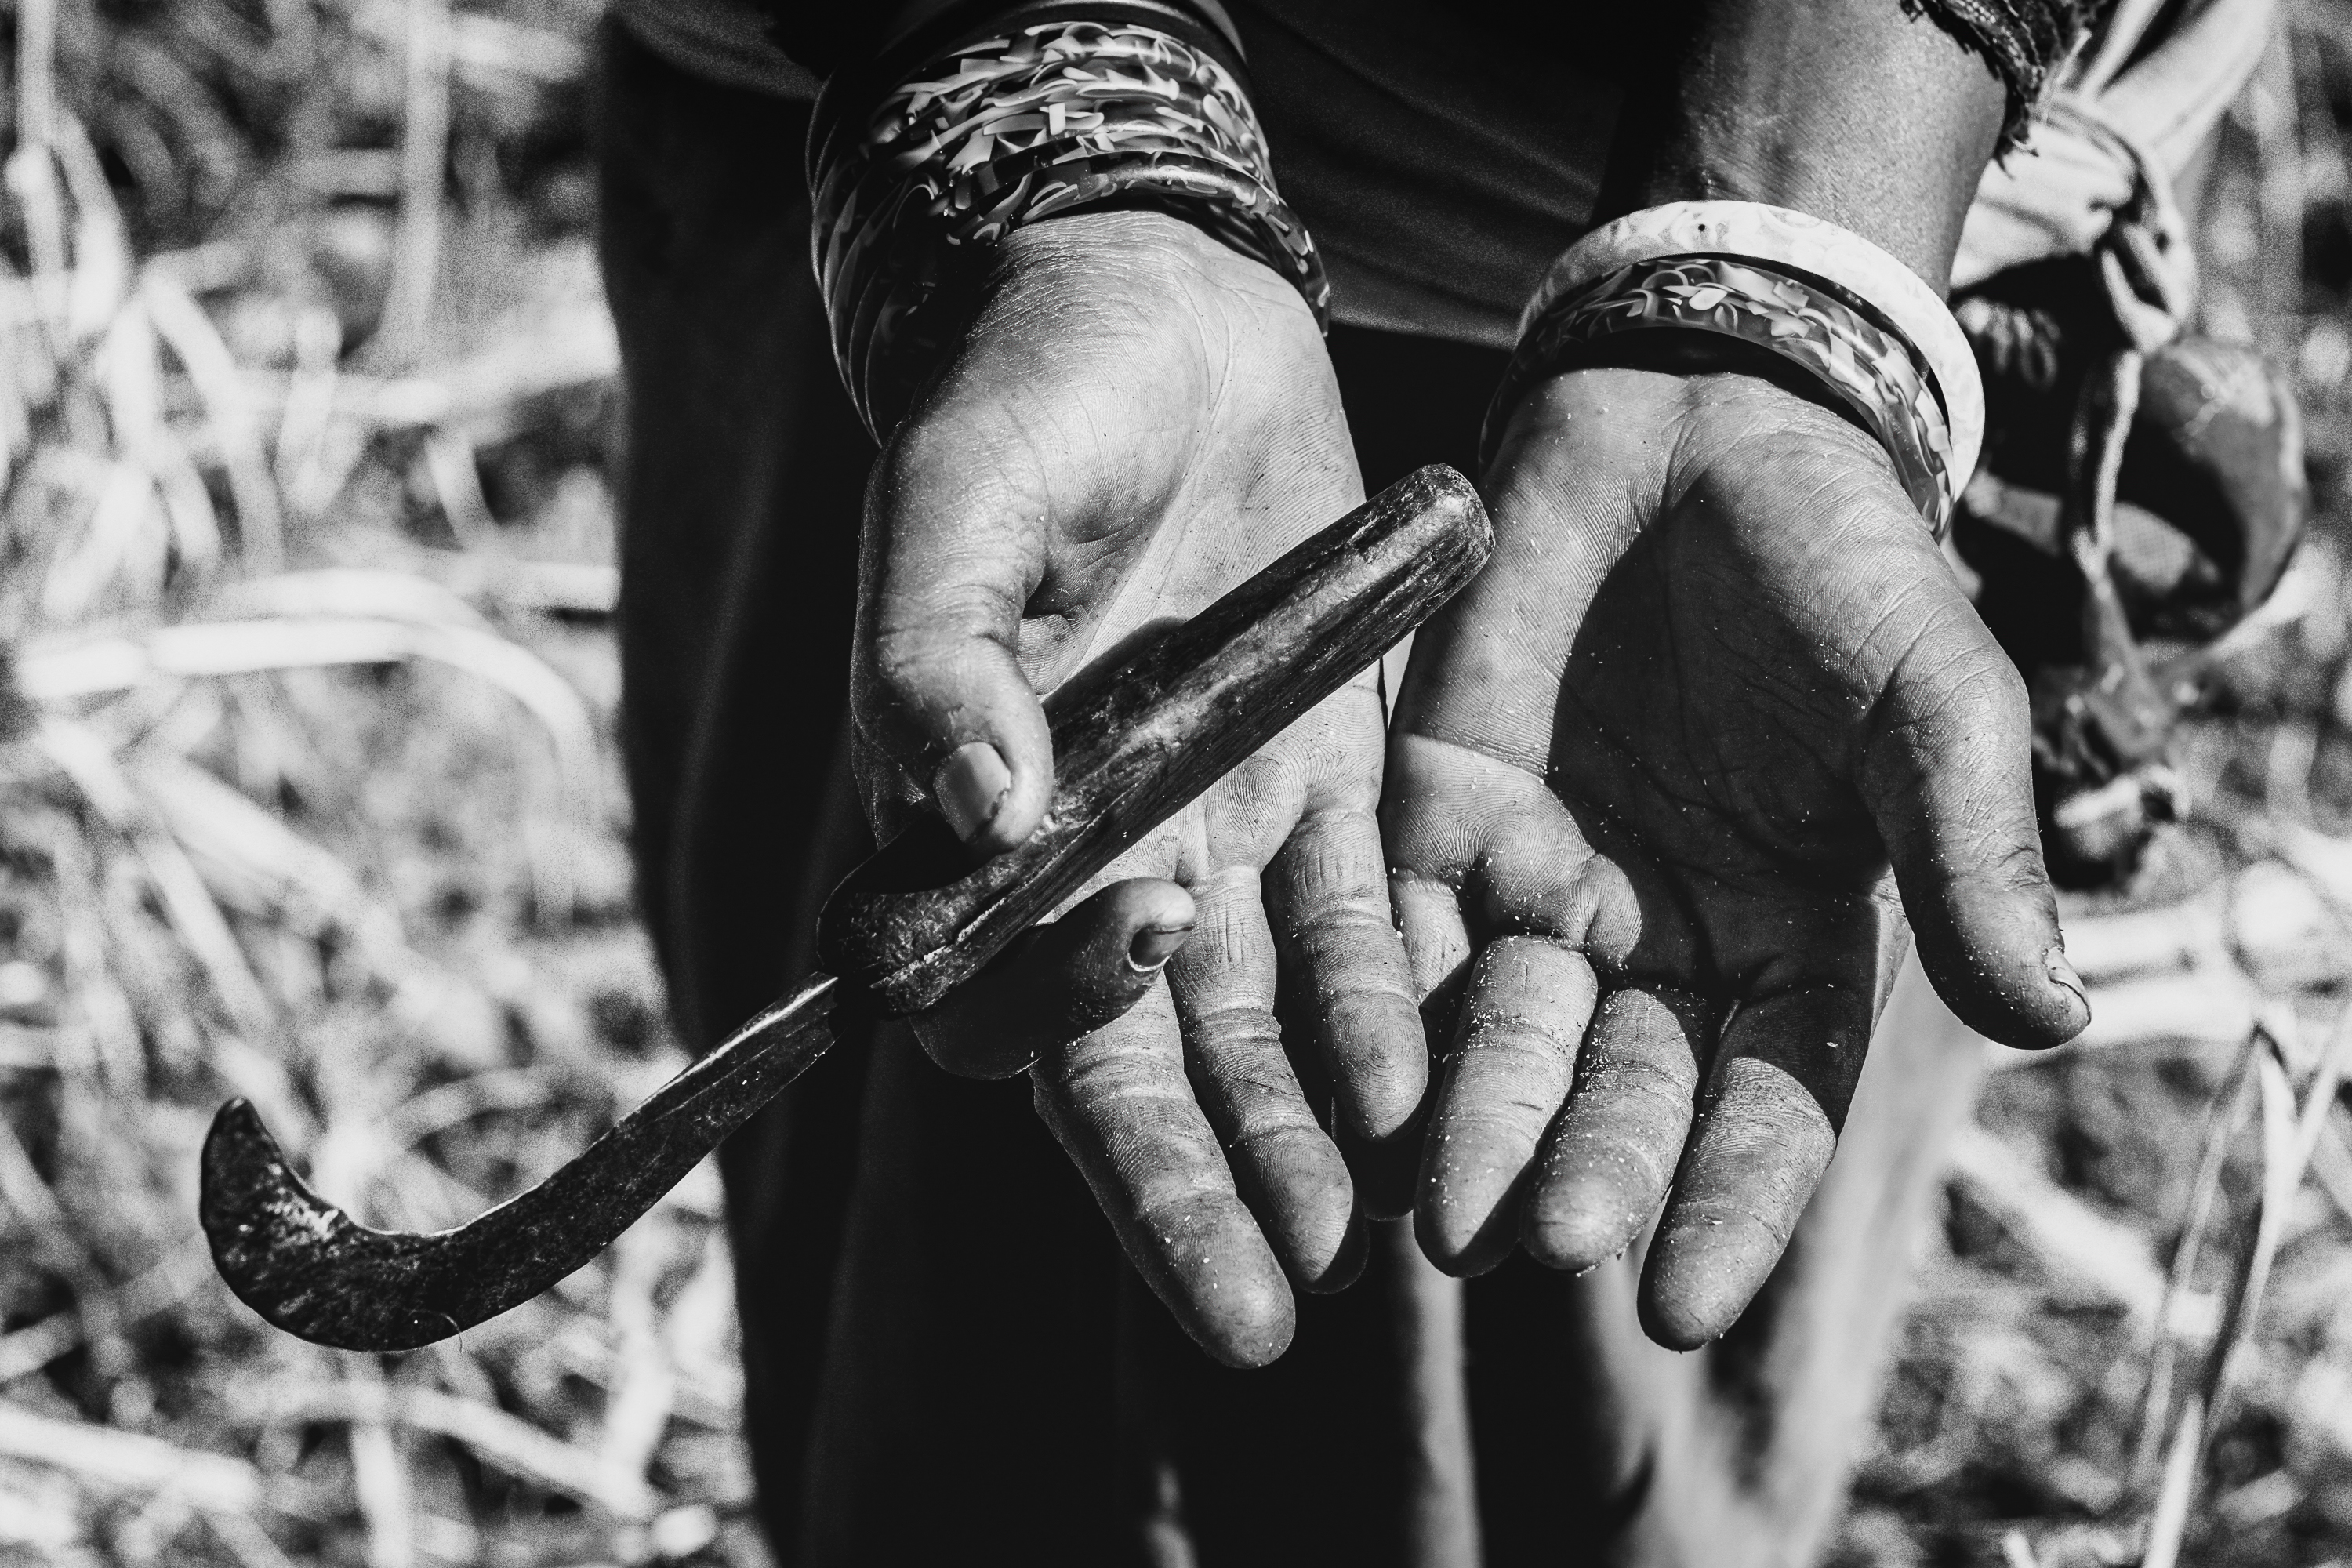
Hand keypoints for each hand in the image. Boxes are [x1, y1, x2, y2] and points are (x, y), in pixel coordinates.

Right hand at [852, 211, 1421, 1366]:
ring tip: (1368, 1250)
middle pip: (1146, 1057)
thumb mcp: (962, 505)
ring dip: (1309, 1133)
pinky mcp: (1331, 773)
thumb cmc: (1025, 398)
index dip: (1059, 1031)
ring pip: (1264, 1021)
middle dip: (1199, 1186)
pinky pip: (1364, 919)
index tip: (1130, 1002)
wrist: (1153, 307)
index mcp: (986, 812)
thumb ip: (938, 655)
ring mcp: (1223, 822)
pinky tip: (1435, 1090)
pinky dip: (1391, 1002)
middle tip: (1262, 1320)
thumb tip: (962, 813)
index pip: (1002, 989)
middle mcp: (1105, 850)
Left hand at [1385, 365, 2089, 1345]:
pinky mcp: (1433, 819)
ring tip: (1435, 1214)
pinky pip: (1394, 934)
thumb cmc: (1839, 562)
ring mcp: (1539, 889)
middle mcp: (1659, 945)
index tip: (1680, 1304)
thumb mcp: (1927, 699)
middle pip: (1619, 1090)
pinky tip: (1354, 1091)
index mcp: (1790, 942)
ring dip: (1467, 1127)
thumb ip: (1966, 848)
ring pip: (1497, 1036)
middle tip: (1537, 1245)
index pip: (1763, 1104)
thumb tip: (2051, 1016)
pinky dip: (1377, 1010)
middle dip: (1581, 1170)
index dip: (1728, 1202)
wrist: (1693, 428)